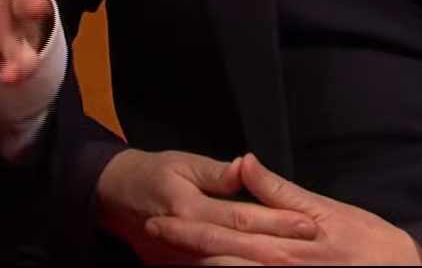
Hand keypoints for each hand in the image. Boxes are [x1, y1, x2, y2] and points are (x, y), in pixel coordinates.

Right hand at [97, 149, 317, 265]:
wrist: (112, 196)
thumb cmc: (150, 174)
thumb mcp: (182, 163)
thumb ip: (215, 172)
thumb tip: (245, 168)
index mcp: (188, 206)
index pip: (240, 217)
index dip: (276, 221)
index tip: (307, 223)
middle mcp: (183, 236)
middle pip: (237, 247)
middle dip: (275, 250)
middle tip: (309, 250)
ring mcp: (176, 258)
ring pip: (223, 266)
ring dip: (256, 266)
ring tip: (288, 265)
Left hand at [144, 154, 421, 265]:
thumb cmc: (366, 238)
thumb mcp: (322, 209)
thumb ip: (279, 190)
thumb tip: (246, 162)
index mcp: (283, 241)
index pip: (224, 234)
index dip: (185, 230)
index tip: (154, 222)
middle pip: (220, 264)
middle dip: (183, 254)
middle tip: (150, 240)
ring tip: (166, 261)